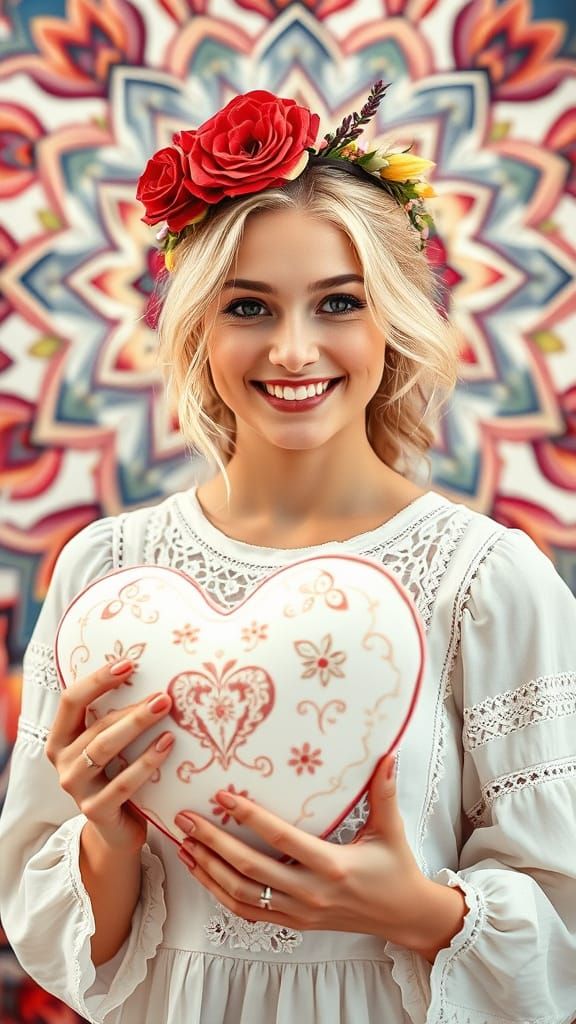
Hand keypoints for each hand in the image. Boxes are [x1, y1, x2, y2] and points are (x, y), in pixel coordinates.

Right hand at [45, 659, 173, 852]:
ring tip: (166, 709)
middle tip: (163, 694)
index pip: (71, 701)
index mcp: (61, 738)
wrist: (118, 829)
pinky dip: (147, 762)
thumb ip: (117, 716)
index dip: (98, 680)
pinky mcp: (95, 811)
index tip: (129, 664)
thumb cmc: (118, 774)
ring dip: (137, 726)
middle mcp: (62, 761)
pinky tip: (168, 745)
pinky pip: (123, 783)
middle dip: (131, 707)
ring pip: (104, 749)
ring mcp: (75, 788)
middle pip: (96, 725)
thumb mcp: (112, 743)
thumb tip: (153, 675)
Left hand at [175, 754, 467, 958]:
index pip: (281, 839)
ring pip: (241, 894)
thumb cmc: (396, 869)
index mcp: (332, 866)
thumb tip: (386, 754)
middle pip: (249, 869)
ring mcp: (298, 911)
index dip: (249, 817)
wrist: (403, 917)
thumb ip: (384, 791)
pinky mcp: (293, 922)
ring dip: (209, 869)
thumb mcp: (391, 829)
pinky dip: (220, 892)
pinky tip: (202, 872)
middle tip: (185, 819)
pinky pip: (247, 911)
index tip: (222, 796)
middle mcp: (310, 893)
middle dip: (212, 843)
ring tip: (184, 844)